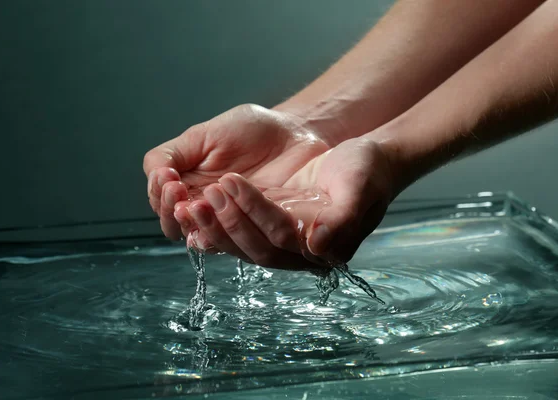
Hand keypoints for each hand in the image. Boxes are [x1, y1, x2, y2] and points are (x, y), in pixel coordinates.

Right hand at [143, 104, 328, 242]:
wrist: (295, 134)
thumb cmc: (252, 130)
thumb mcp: (205, 134)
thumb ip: (174, 153)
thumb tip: (155, 174)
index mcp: (186, 182)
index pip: (158, 198)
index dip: (158, 192)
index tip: (169, 177)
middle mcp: (202, 206)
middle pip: (172, 222)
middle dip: (170, 209)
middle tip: (178, 191)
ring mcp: (227, 220)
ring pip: (198, 235)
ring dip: (193, 222)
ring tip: (198, 204)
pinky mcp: (253, 231)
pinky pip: (231, 243)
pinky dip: (219, 235)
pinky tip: (217, 222)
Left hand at [189, 136, 398, 268]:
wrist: (364, 160)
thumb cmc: (366, 171)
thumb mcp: (359, 187)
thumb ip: (343, 219)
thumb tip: (317, 247)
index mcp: (323, 247)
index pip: (280, 236)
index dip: (255, 212)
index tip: (232, 181)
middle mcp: (298, 251)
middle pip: (255, 248)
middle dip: (228, 221)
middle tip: (206, 193)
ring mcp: (279, 240)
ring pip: (240, 244)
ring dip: (214, 224)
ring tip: (190, 200)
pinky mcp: (265, 226)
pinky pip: (235, 232)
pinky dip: (213, 222)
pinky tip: (192, 204)